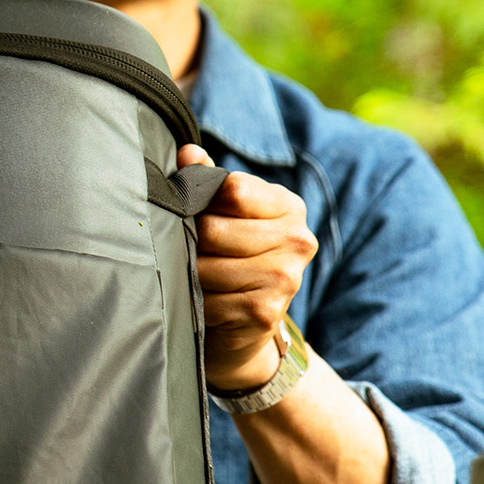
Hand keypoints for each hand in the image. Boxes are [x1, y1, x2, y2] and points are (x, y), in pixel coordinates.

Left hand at [180, 144, 317, 391]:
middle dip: (189, 241)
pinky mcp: (266, 311)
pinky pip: (209, 299)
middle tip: (186, 251)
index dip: (198, 198)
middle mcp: (297, 240)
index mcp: (288, 207)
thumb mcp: (226, 215)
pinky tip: (204, 302)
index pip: (230, 189)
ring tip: (193, 276)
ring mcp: (285, 278)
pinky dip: (196, 302)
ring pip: (206, 265)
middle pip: (213, 228)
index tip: (188, 210)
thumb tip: (187, 153)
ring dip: (189, 273)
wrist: (244, 330)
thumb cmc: (229, 260)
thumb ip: (208, 181)